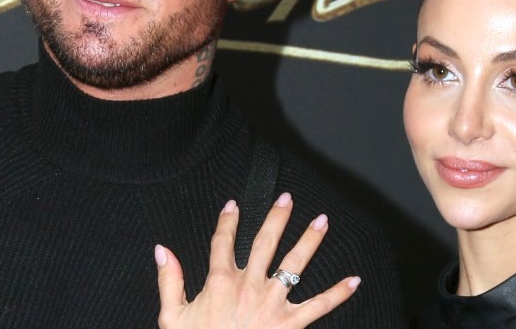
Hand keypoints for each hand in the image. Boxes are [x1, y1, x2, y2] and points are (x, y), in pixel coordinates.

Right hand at [154, 192, 359, 327]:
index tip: (233, 204)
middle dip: (277, 217)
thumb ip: (168, 280)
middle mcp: (249, 286)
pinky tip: (354, 280)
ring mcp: (272, 303)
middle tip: (287, 199)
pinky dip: (338, 293)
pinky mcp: (291, 324)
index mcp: (219, 281)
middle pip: (265, 242)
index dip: (227, 221)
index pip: (222, 241)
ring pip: (294, 263)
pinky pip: (319, 306)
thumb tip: (161, 250)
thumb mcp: (172, 316)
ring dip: (310, 240)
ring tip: (322, 221)